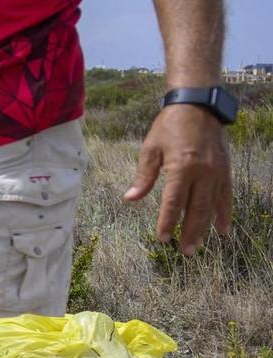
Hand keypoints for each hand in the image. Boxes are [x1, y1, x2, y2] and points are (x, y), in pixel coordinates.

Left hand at [123, 104, 233, 252]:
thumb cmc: (169, 126)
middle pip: (196, 209)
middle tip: (184, 251)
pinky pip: (226, 196)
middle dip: (189, 232)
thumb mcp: (150, 148)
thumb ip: (143, 176)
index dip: (168, 221)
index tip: (162, 238)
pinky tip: (222, 229)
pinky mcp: (226, 169)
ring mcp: (217, 172)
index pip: (174, 202)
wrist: (198, 106)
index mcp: (182, 167)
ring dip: (205, 228)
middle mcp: (203, 172)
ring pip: (212, 206)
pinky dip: (225, 213)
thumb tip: (130, 199)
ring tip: (198, 246)